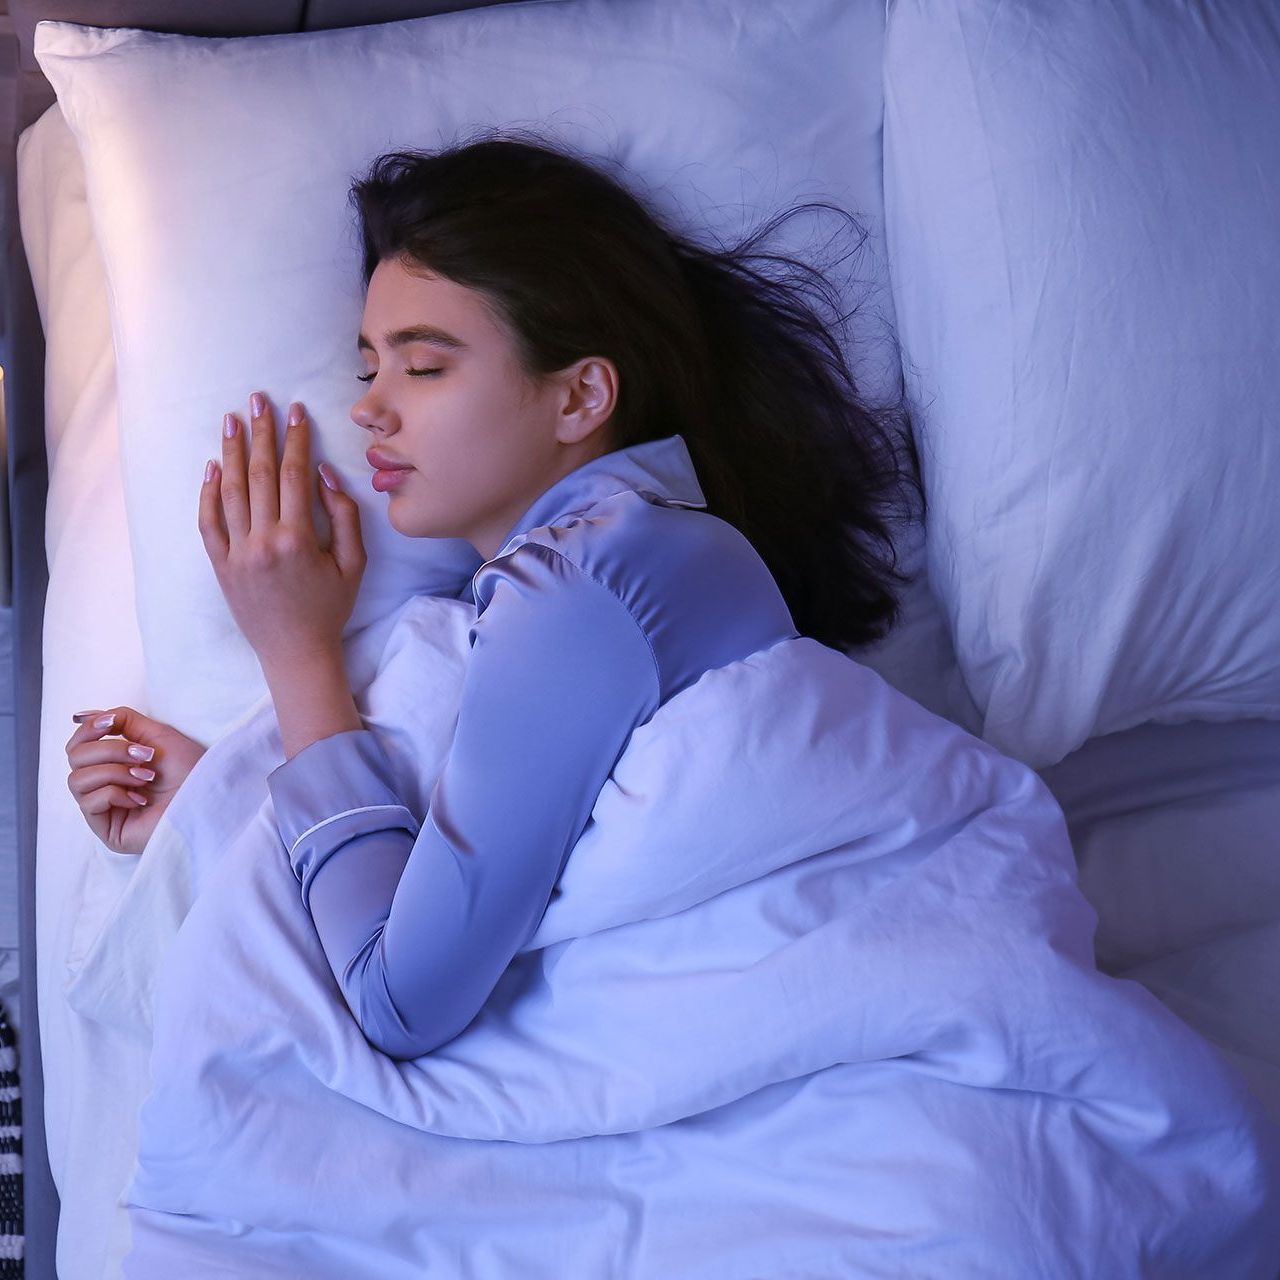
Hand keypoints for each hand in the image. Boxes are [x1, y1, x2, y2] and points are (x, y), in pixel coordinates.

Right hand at [65, 707, 208, 855]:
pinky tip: (141, 800)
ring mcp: (105, 809)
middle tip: (144, 755)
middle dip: (110, 751)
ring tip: (146, 777)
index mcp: (115, 763)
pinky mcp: (107, 830)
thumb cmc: (190, 768)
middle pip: (75, 758)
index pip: (78, 745)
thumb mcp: (156, 734)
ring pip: (76, 780)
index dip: (87, 729)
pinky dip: (115, 794)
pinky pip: (88, 803)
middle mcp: (105, 785)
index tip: (108, 722)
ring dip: (114, 772)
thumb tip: (84, 716)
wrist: (208, 796)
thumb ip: (122, 721)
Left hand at [199, 393, 365, 671]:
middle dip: (260, 434)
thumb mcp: (354, 564)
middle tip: (258, 400)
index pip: (294, 475)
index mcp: (297, 539)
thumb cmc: (330, 608)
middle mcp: (262, 542)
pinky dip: (208, 492)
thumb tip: (324, 474)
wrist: (295, 652)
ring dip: (231, 452)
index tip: (296, 411)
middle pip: (260, 474)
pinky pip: (208, 522)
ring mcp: (236, 553)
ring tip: (231, 421)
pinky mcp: (220, 565)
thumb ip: (344, 517)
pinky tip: (212, 466)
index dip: (296, 439)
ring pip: (230, 491)